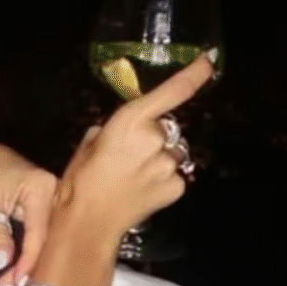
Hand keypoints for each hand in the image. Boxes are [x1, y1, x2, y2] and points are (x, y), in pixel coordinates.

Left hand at [0, 136, 57, 285]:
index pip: (40, 235)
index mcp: (43, 189)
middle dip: (29, 268)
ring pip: (43, 238)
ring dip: (27, 261)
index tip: (11, 284)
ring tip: (11, 284)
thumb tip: (3, 263)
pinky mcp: (40, 203)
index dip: (27, 263)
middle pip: (46, 239)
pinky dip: (26, 250)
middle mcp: (53, 193)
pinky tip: (16, 268)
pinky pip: (38, 232)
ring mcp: (49, 198)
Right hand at [55, 49, 215, 240]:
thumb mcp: (87, 146)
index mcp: (130, 122)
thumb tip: (119, 131)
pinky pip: (174, 174)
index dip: (193, 74)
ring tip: (134, 177)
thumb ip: (110, 131)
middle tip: (128, 157)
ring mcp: (169, 164)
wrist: (88, 224)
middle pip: (166, 128)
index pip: (171, 92)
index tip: (208, 61)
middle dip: (153, 136)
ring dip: (158, 158)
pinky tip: (142, 190)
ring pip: (172, 152)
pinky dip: (162, 179)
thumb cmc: (79, 183)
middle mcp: (155, 139)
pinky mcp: (177, 186)